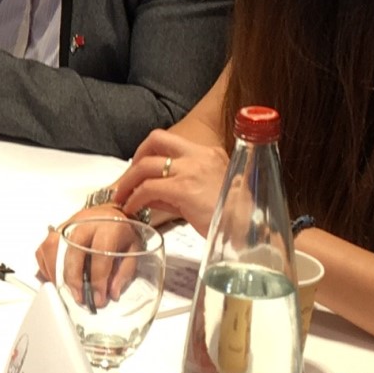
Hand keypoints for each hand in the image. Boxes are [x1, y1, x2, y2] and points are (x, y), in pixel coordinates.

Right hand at [55, 213, 146, 308]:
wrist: (108, 211)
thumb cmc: (121, 232)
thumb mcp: (133, 250)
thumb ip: (124, 272)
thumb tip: (111, 294)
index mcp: (107, 228)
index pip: (99, 256)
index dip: (98, 281)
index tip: (99, 300)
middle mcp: (83, 224)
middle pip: (71, 252)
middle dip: (73, 279)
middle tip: (79, 298)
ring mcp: (65, 225)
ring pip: (52, 249)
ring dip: (57, 274)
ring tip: (66, 291)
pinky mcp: (54, 230)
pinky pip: (42, 250)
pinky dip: (46, 266)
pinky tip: (56, 278)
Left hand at [113, 129, 229, 232]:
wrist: (252, 232)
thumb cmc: (235, 220)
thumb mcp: (209, 195)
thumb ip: (179, 190)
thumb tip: (151, 194)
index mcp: (210, 154)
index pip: (172, 141)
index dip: (151, 151)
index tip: (142, 167)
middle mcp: (200, 156)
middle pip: (157, 139)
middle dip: (136, 155)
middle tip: (128, 177)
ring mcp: (191, 170)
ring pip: (146, 165)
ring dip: (128, 181)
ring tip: (121, 197)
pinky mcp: (184, 189)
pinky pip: (148, 188)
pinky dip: (134, 198)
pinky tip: (132, 208)